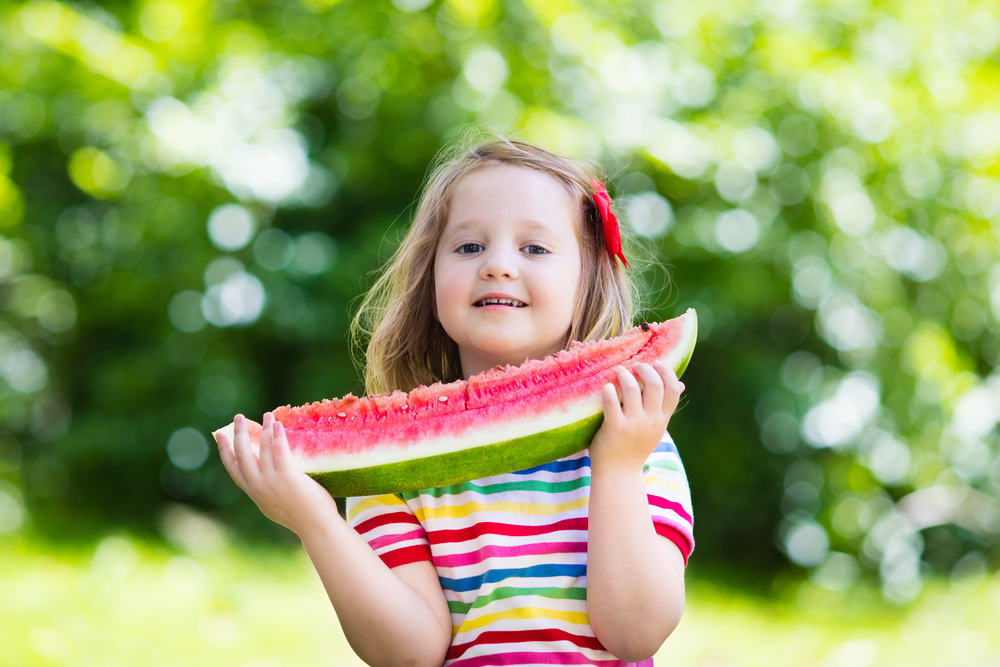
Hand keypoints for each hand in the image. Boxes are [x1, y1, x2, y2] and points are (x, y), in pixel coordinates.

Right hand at [216, 412, 336, 535]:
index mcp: (254, 493)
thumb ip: (266, 492)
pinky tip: (277, 424)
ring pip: (262, 449)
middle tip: (239, 417)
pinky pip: (279, 451)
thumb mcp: (274, 505)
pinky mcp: (288, 476)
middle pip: (242, 454)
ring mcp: (272, 481)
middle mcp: (258, 486)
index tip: (220, 434)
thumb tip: (265, 475)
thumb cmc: (300, 516)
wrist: (315, 526)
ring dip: (263, 429)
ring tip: (267, 415)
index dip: (225, 450)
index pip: (233, 468)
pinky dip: (277, 436)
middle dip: (238, 434)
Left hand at [589, 362, 684, 473]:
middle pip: (655, 385)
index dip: (666, 372)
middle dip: (645, 369)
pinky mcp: (615, 428)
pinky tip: (606, 387)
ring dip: (624, 375)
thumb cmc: (634, 447)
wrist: (619, 473)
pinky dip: (609, 390)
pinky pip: (612, 402)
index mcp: (662, 419)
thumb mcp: (656, 428)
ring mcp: (633, 424)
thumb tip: (681, 385)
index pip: (673, 390)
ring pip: (632, 389)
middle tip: (635, 365)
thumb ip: (664, 407)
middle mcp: (650, 421)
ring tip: (618, 371)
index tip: (656, 363)